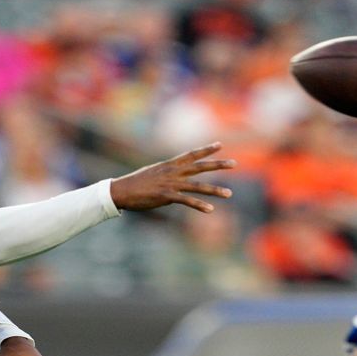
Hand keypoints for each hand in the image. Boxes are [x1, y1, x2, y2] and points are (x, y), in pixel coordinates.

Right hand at [108, 143, 234, 212]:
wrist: (121, 190)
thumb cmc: (135, 183)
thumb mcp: (153, 173)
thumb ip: (167, 174)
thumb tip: (174, 178)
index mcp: (169, 165)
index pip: (191, 154)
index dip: (206, 149)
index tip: (220, 145)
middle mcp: (173, 172)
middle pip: (200, 167)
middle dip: (218, 165)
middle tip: (234, 163)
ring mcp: (171, 183)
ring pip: (198, 186)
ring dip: (215, 190)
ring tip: (229, 194)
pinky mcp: (166, 196)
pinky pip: (186, 201)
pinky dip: (199, 205)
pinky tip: (210, 210)